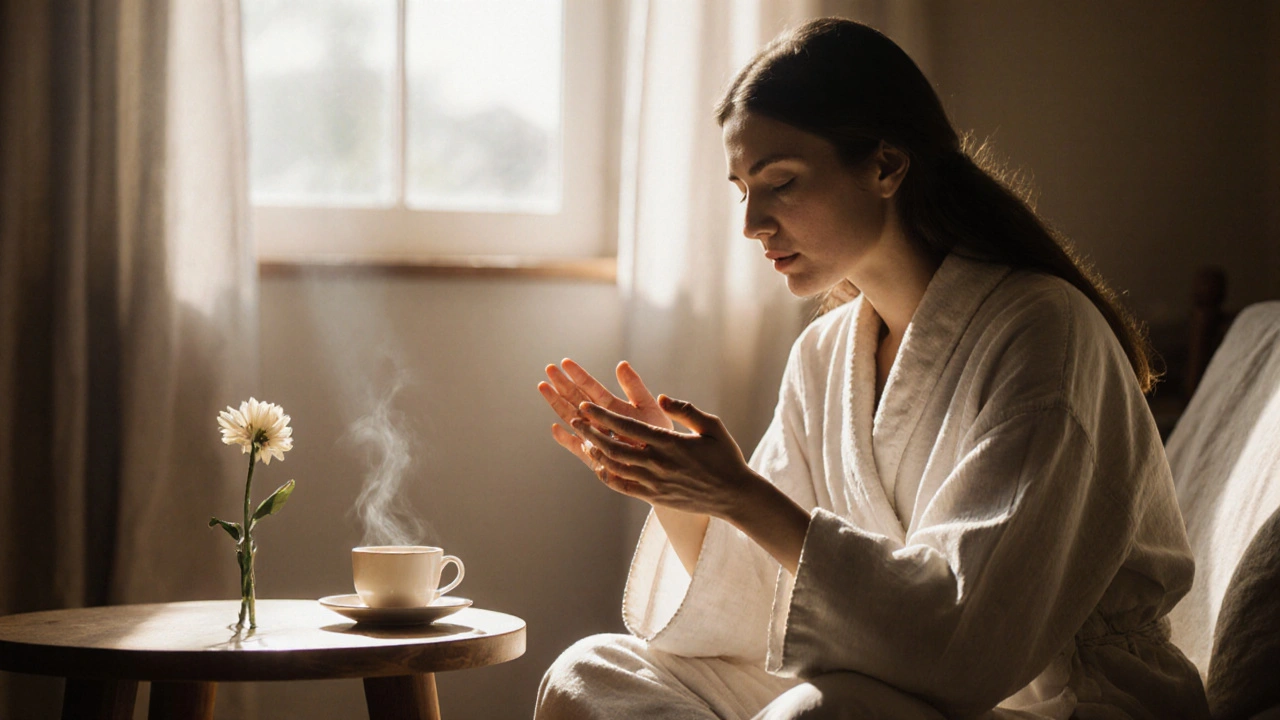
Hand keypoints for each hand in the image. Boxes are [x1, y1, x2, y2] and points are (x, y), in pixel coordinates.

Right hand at [538, 359, 670, 471]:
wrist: (664, 464)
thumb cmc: (659, 434)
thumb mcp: (648, 407)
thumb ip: (634, 387)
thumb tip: (621, 364)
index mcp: (612, 407)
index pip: (591, 388)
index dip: (579, 375)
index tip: (565, 362)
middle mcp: (600, 420)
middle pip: (577, 400)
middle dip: (563, 385)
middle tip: (549, 369)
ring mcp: (595, 437)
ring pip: (572, 419)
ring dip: (558, 404)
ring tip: (543, 387)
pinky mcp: (595, 457)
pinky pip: (578, 448)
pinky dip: (567, 440)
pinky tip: (555, 428)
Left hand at [570, 395, 759, 519]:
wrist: (734, 495)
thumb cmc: (725, 457)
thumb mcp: (712, 426)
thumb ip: (686, 410)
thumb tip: (662, 397)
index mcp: (669, 443)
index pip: (627, 427)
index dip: (603, 416)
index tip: (586, 406)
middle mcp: (658, 464)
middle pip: (614, 447)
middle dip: (592, 432)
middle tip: (576, 419)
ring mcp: (654, 483)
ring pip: (615, 467)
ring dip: (597, 452)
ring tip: (584, 440)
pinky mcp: (654, 497)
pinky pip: (623, 487)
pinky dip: (608, 476)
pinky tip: (600, 466)